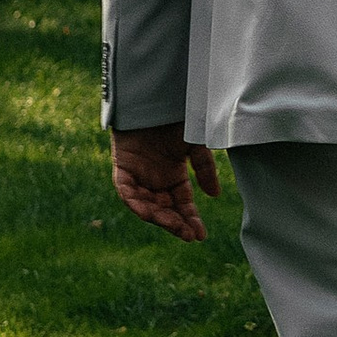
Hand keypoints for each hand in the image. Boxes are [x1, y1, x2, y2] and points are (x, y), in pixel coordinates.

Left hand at [111, 126, 221, 241]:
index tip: (200, 235)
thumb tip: (214, 195)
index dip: (190, 220)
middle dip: (175, 223)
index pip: (182, 205)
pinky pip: (126, 192)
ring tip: (172, 225)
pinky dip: (135, 203)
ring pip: (146, 205)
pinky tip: (147, 212)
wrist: (155, 101)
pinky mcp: (122, 170)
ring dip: (158, 217)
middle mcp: (156, 181)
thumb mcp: (196, 146)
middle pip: (165, 210)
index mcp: (174, 177)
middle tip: (187, 235)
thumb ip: (204, 170)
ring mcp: (138, 177)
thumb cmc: (177, 120)